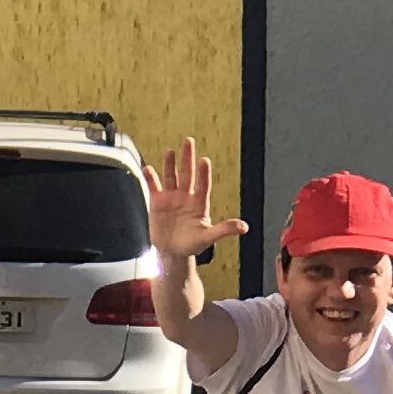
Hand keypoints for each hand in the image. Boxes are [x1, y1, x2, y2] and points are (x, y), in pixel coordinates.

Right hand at [146, 138, 246, 279]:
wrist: (172, 252)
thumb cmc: (192, 244)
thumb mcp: (208, 238)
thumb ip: (224, 230)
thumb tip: (244, 227)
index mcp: (199, 204)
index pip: (203, 185)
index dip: (203, 174)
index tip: (204, 161)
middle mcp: (186, 197)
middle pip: (187, 174)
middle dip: (187, 158)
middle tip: (189, 141)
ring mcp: (171, 198)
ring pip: (171, 177)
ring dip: (170, 164)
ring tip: (170, 151)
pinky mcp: (157, 202)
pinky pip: (154, 187)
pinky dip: (151, 178)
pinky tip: (148, 169)